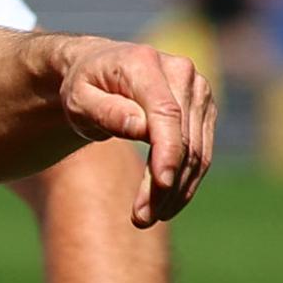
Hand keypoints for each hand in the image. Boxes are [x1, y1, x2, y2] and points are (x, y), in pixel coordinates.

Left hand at [56, 41, 212, 226]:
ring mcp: (198, 89)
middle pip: (183, 138)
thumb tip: (141, 128)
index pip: (166, 114)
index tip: (161, 186)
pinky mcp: (204, 108)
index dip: (168, 152)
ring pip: (198, 150)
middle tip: (140, 219)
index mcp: (144, 63)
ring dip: (177, 189)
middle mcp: (181, 71)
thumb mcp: (78, 100)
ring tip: (148, 217)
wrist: (97, 70)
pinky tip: (166, 203)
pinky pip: (202, 151)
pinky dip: (186, 180)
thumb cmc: (82, 88)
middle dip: (165, 184)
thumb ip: (105, 111)